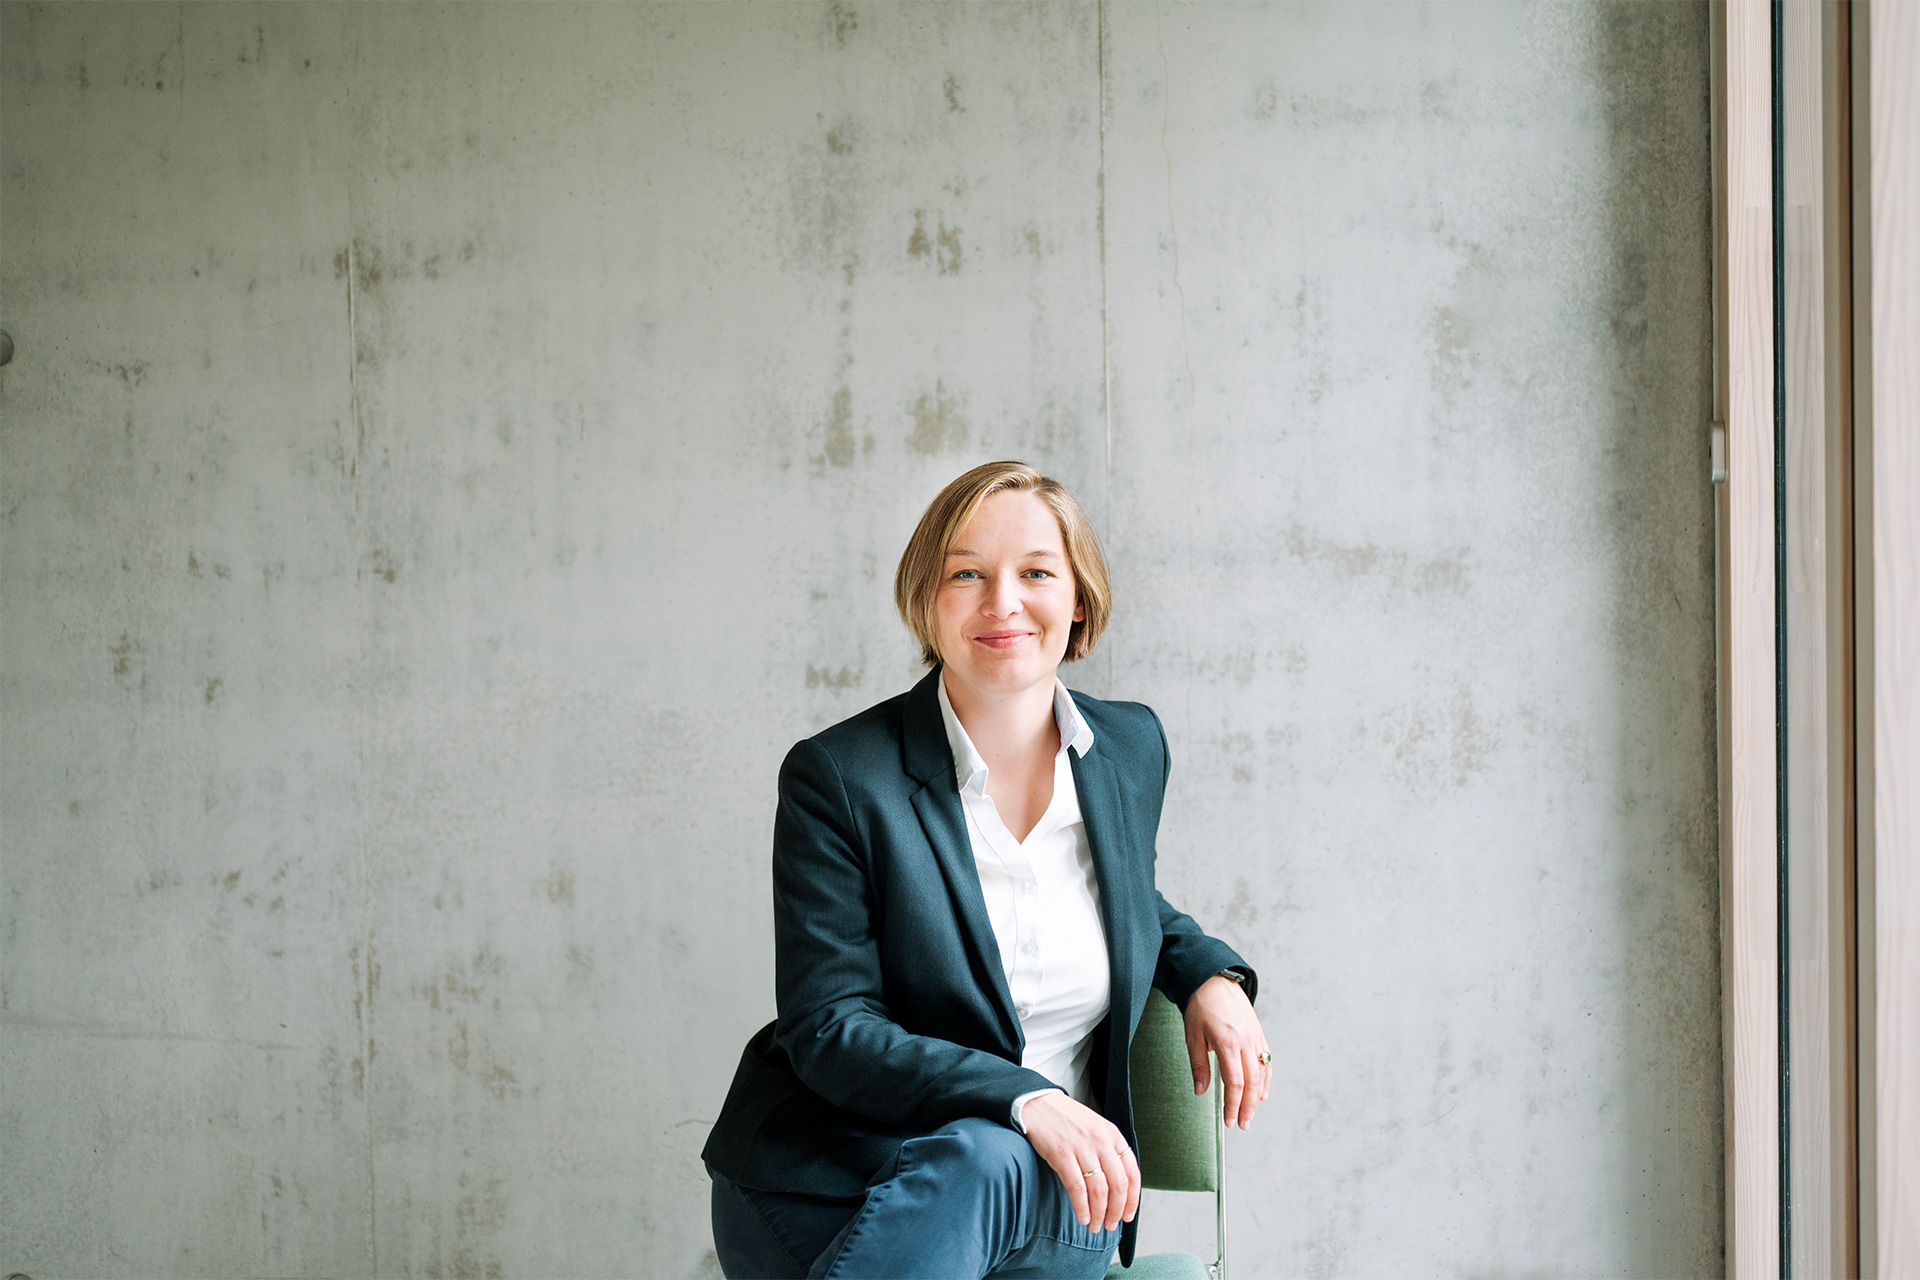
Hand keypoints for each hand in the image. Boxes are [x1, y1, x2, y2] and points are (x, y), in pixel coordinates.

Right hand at [1019, 1092, 1140, 1231]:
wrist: (1037, 1103)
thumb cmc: (1066, 1119)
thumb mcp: (1096, 1128)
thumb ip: (1108, 1150)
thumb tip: (1117, 1185)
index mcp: (1113, 1135)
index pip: (1132, 1173)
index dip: (1132, 1199)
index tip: (1128, 1215)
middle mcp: (1101, 1141)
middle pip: (1118, 1185)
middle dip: (1116, 1211)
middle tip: (1111, 1225)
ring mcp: (1082, 1147)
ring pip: (1099, 1190)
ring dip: (1100, 1214)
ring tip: (1095, 1226)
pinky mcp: (1062, 1154)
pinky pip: (1077, 1188)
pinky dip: (1082, 1208)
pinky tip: (1082, 1217)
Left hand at [1184, 974, 1269, 1129]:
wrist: (1215, 980)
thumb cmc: (1200, 1007)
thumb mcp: (1192, 1036)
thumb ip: (1199, 1066)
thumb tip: (1201, 1092)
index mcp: (1227, 1043)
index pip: (1235, 1084)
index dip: (1233, 1106)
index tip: (1229, 1121)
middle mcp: (1246, 1042)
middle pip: (1252, 1084)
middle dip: (1248, 1108)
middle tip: (1242, 1125)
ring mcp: (1255, 1038)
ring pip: (1262, 1075)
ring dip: (1257, 1098)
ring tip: (1250, 1114)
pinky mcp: (1259, 1034)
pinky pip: (1266, 1062)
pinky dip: (1266, 1080)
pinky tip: (1262, 1093)